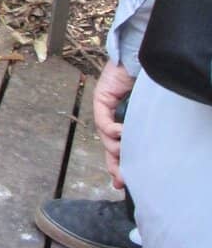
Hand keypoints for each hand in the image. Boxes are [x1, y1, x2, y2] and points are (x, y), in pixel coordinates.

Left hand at [92, 58, 134, 189]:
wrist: (141, 62)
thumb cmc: (146, 87)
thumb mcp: (144, 116)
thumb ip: (140, 132)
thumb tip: (142, 151)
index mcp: (122, 124)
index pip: (117, 150)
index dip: (118, 167)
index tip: (119, 185)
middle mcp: (111, 119)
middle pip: (108, 148)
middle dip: (113, 165)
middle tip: (119, 180)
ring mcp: (104, 111)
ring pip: (105, 137)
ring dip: (115, 146)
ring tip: (124, 150)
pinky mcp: (101, 100)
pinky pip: (103, 120)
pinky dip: (112, 129)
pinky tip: (121, 132)